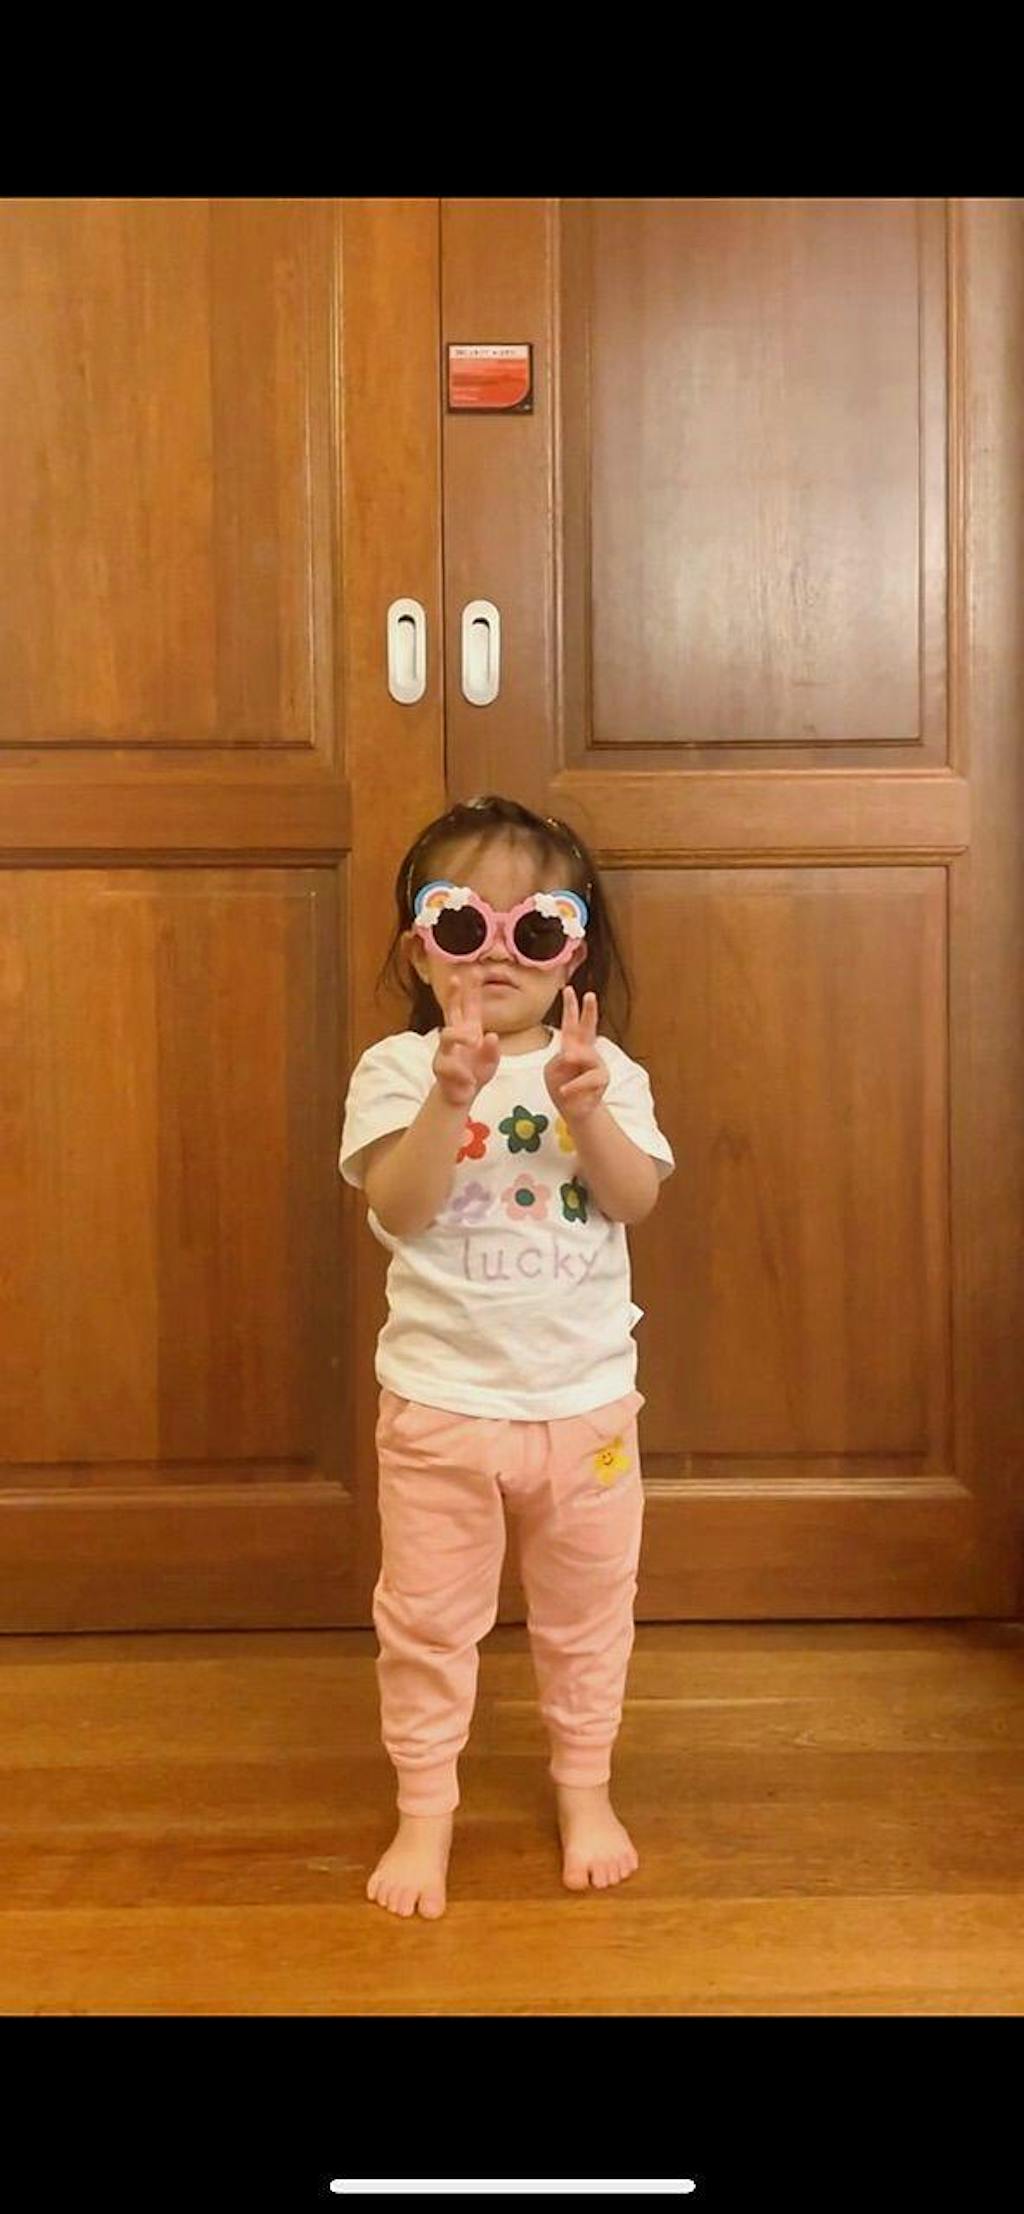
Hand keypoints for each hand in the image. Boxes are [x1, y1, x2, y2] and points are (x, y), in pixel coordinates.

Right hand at [432, 968, 500, 1108]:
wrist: (461, 1094)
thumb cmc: (476, 1071)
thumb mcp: (491, 1061)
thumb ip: (492, 1050)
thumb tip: (491, 1037)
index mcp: (469, 1030)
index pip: (469, 1007)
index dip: (470, 990)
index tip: (472, 970)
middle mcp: (455, 1036)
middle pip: (450, 1010)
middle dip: (452, 994)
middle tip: (455, 978)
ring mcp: (445, 1050)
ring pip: (447, 1035)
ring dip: (461, 1036)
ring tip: (474, 1041)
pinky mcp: (440, 1067)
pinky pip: (450, 1066)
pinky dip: (464, 1074)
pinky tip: (471, 1081)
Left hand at [544, 984, 608, 1123]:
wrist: (575, 1110)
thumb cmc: (562, 1086)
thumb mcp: (552, 1070)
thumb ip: (560, 1059)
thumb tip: (572, 1054)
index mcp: (572, 1045)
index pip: (570, 1023)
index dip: (570, 1007)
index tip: (567, 989)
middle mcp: (587, 1051)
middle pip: (589, 1028)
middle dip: (589, 1011)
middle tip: (590, 994)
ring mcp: (597, 1064)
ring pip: (587, 1055)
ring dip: (576, 1056)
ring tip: (567, 1057)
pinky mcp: (601, 1079)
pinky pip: (588, 1078)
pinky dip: (574, 1085)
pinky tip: (564, 1091)